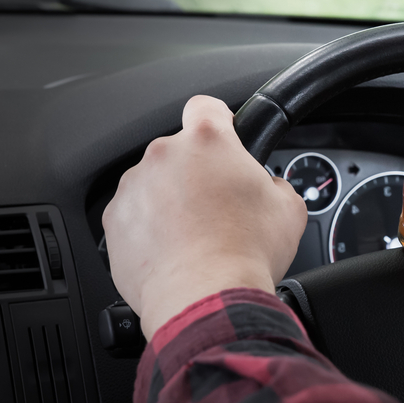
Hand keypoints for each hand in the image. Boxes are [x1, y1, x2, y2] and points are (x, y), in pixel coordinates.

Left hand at [102, 95, 306, 338]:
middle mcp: (165, 155)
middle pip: (180, 150)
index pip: (206, 105)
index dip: (219, 119)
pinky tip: (173, 250)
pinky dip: (149, 228)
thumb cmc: (246, 252)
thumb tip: (271, 189)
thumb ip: (277, 184)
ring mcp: (134, 187)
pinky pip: (134, 215)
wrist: (206, 297)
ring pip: (154, 183)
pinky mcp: (114, 220)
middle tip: (219, 205)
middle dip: (197, 172)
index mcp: (208, 140)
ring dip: (170, 200)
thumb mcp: (289, 209)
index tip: (223, 134)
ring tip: (195, 235)